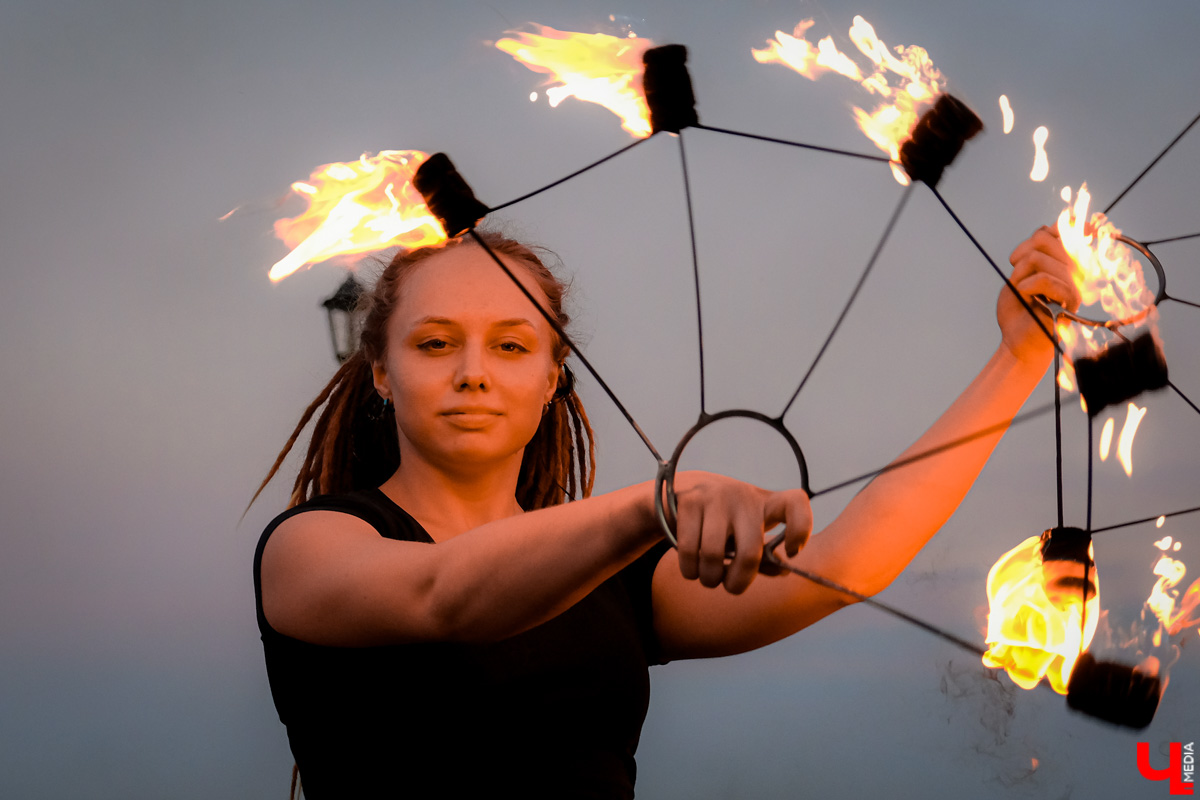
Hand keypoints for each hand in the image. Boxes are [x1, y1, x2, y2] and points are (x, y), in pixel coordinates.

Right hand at [670, 471, 811, 593]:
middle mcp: (744, 496)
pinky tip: (692, 570)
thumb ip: (765, 557)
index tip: (792, 552)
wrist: (686, 489)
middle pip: (749, 552)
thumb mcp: (749, 533)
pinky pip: (689, 550)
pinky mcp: (689, 502)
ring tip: (709, 578)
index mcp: (768, 503)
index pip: (796, 503)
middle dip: (738, 581)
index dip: (800, 530)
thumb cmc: (727, 523)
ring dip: (710, 578)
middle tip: (731, 587)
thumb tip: (782, 571)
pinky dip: (690, 570)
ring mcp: (716, 497)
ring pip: (713, 555)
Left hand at [999, 225, 1080, 365]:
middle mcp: (1074, 271)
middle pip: (1044, 239)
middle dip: (1020, 254)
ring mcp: (1073, 284)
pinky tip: (1026, 297)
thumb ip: (1035, 251)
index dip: (1069, 222)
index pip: (1069, 231)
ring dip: (1019, 275)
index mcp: (1064, 263)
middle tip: (1016, 275)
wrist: (1016, 339)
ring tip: (1022, 291)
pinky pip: (1045, 279)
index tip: (1067, 223)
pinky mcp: (1069, 300)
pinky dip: (1026, 286)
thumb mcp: (1020, 274)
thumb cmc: (1019, 308)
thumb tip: (1051, 227)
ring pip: (1039, 258)